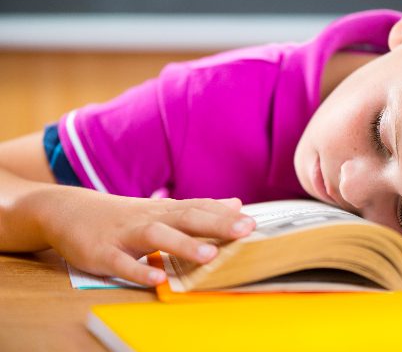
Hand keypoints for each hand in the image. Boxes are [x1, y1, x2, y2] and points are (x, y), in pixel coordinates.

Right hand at [20, 187, 254, 285]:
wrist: (68, 210)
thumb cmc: (124, 214)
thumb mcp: (161, 208)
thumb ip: (199, 208)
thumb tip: (235, 203)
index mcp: (164, 210)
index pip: (199, 209)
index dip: (225, 216)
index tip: (252, 223)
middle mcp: (149, 219)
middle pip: (185, 218)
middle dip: (216, 225)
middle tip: (244, 231)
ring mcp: (125, 235)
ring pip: (156, 237)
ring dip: (183, 245)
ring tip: (209, 254)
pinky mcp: (102, 253)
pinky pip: (121, 263)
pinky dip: (138, 271)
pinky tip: (157, 278)